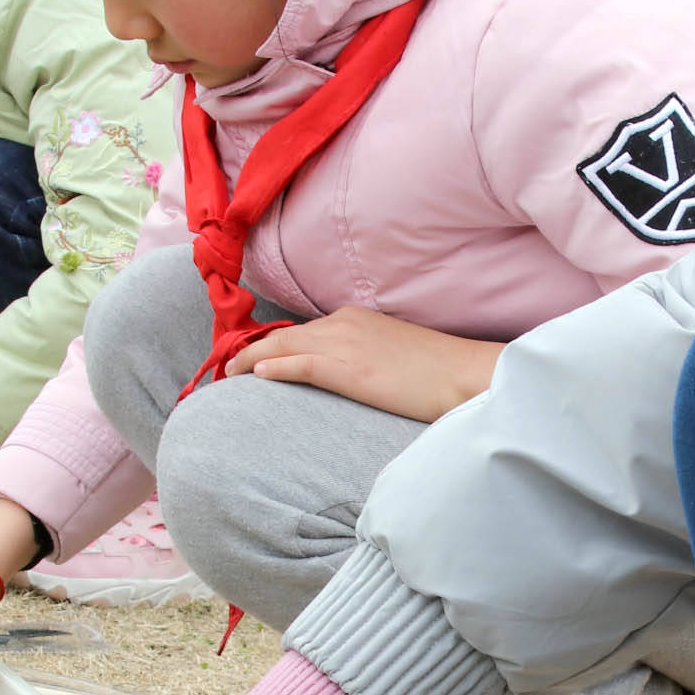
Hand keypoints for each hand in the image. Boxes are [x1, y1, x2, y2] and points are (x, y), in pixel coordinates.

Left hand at [225, 308, 501, 423]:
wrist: (465, 374)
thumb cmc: (440, 372)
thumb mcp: (397, 355)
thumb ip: (369, 356)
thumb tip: (355, 373)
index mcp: (357, 318)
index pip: (304, 330)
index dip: (273, 345)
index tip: (253, 359)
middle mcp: (345, 323)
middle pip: (285, 335)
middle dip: (252, 350)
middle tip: (228, 369)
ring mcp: (345, 344)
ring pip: (283, 346)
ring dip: (251, 359)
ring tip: (229, 375)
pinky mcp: (348, 368)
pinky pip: (299, 364)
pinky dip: (273, 367)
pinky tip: (255, 376)